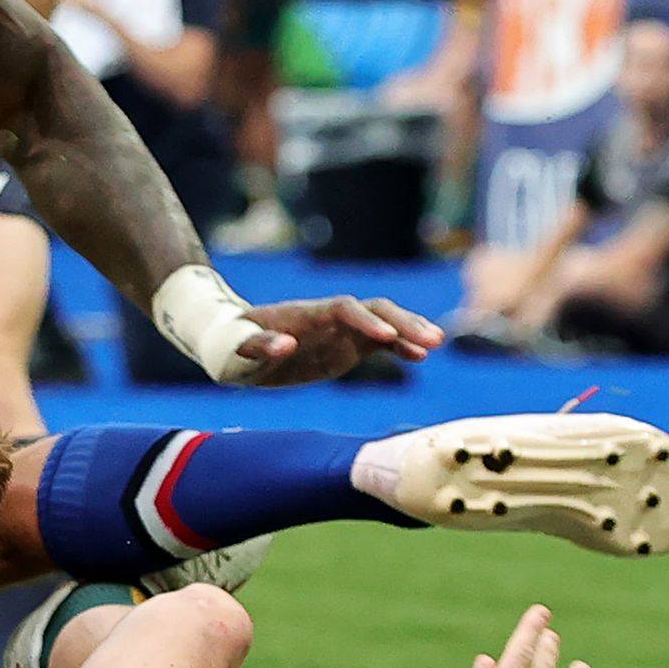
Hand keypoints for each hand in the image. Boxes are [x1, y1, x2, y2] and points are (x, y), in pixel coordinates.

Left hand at [228, 295, 443, 384]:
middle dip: (403, 323)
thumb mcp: (238, 350)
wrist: (234, 344)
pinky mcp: (345, 345)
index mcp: (307, 316)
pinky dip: (400, 348)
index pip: (345, 309)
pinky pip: (380, 343)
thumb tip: (287, 346)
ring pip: (384, 322)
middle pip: (374, 310)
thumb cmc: (233, 346)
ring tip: (436, 344)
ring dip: (409, 331)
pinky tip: (421, 358)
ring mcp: (341, 331)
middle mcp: (330, 318)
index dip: (367, 320)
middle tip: (433, 340)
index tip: (387, 336)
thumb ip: (260, 346)